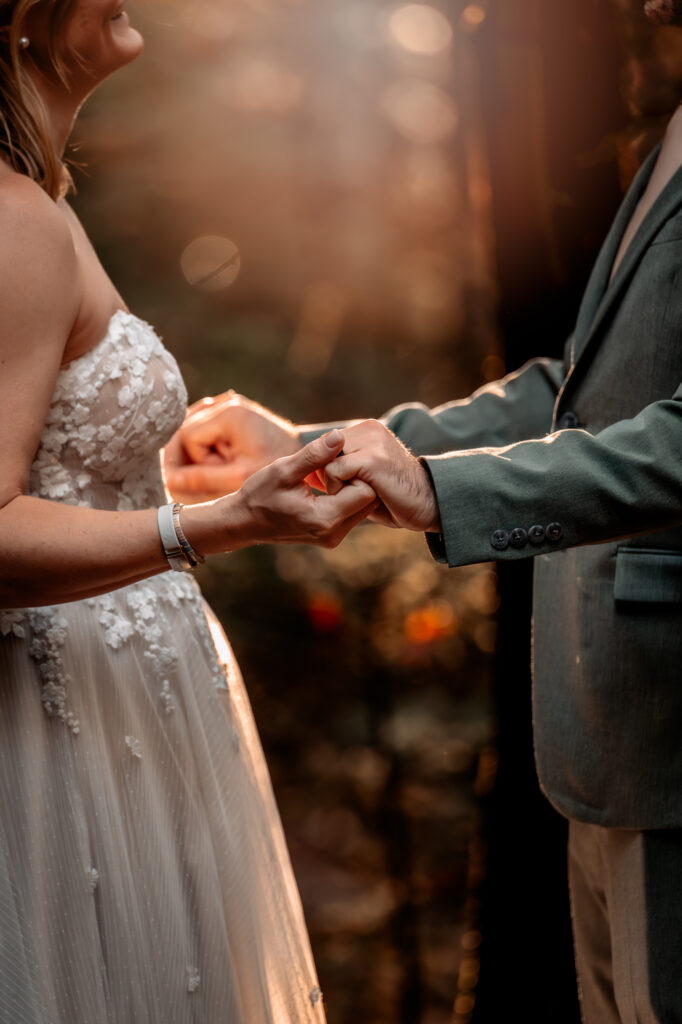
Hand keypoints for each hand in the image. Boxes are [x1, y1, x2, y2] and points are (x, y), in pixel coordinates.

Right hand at [163, 391, 300, 502]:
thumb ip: (202, 478)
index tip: (218, 472)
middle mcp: (228, 401)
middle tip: (219, 472)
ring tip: (224, 466)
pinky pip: (207, 425)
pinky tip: (224, 458)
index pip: (187, 435)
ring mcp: (231, 403)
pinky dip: (211, 444)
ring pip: (195, 427)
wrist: (306, 459)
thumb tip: (169, 480)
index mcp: (229, 413)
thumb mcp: (238, 476)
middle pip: (188, 429)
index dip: (196, 459)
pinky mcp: (235, 410)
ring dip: (203, 450)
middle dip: (197, 455)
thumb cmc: (275, 468)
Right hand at [184, 430, 378, 553]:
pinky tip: (329, 485)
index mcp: (324, 518)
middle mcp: (333, 533)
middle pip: (370, 500)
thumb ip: (314, 455)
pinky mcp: (331, 536)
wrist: (244, 522)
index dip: (356, 471)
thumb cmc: (259, 494)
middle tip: (338, 464)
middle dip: (359, 479)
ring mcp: (333, 538)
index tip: (337, 460)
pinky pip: (353, 513)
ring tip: (331, 473)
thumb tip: (340, 436)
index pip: (366, 491)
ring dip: (353, 488)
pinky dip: (346, 497)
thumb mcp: (283, 470)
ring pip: (364, 507)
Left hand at [319, 420, 441, 532]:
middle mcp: (369, 429)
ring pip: (325, 462)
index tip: (337, 487)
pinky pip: (333, 471)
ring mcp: (371, 441)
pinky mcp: (371, 458)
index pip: (326, 445)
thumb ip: (343, 467)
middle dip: (327, 476)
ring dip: (333, 484)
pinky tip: (361, 497)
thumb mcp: (365, 476)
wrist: (430, 505)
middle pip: (322, 452)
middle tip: (348, 493)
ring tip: (357, 494)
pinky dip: (339, 489)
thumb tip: (310, 472)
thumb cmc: (396, 497)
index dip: (325, 470)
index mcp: (368, 430)